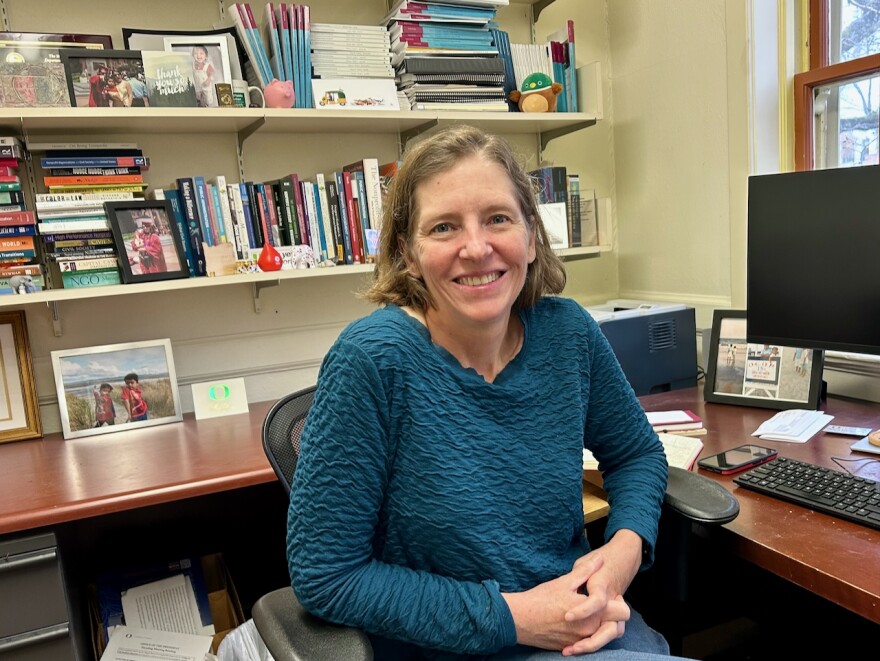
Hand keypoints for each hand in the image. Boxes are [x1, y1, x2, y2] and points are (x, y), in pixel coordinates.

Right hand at [502, 554, 628, 653]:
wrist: (520, 620)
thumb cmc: (541, 599)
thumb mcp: (565, 582)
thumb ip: (586, 571)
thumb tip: (600, 560)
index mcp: (594, 613)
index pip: (623, 612)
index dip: (619, 601)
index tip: (610, 594)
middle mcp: (591, 631)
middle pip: (616, 627)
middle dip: (612, 616)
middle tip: (601, 603)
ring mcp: (581, 641)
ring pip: (603, 635)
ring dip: (601, 625)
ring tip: (589, 611)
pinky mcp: (571, 646)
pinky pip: (588, 641)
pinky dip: (587, 632)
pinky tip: (577, 620)